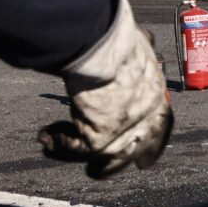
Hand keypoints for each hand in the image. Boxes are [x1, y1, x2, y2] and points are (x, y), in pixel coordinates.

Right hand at [38, 0, 172, 178]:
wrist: (103, 45)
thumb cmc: (115, 35)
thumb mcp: (135, 42)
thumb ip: (138, 50)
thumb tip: (141, 39)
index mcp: (155, 91)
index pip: (162, 123)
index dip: (153, 140)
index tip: (145, 159)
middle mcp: (146, 117)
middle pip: (135, 151)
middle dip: (117, 162)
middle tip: (96, 171)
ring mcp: (125, 131)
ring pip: (104, 159)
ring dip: (76, 153)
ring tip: (53, 146)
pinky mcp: (100, 140)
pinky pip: (75, 151)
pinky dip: (57, 145)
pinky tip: (45, 135)